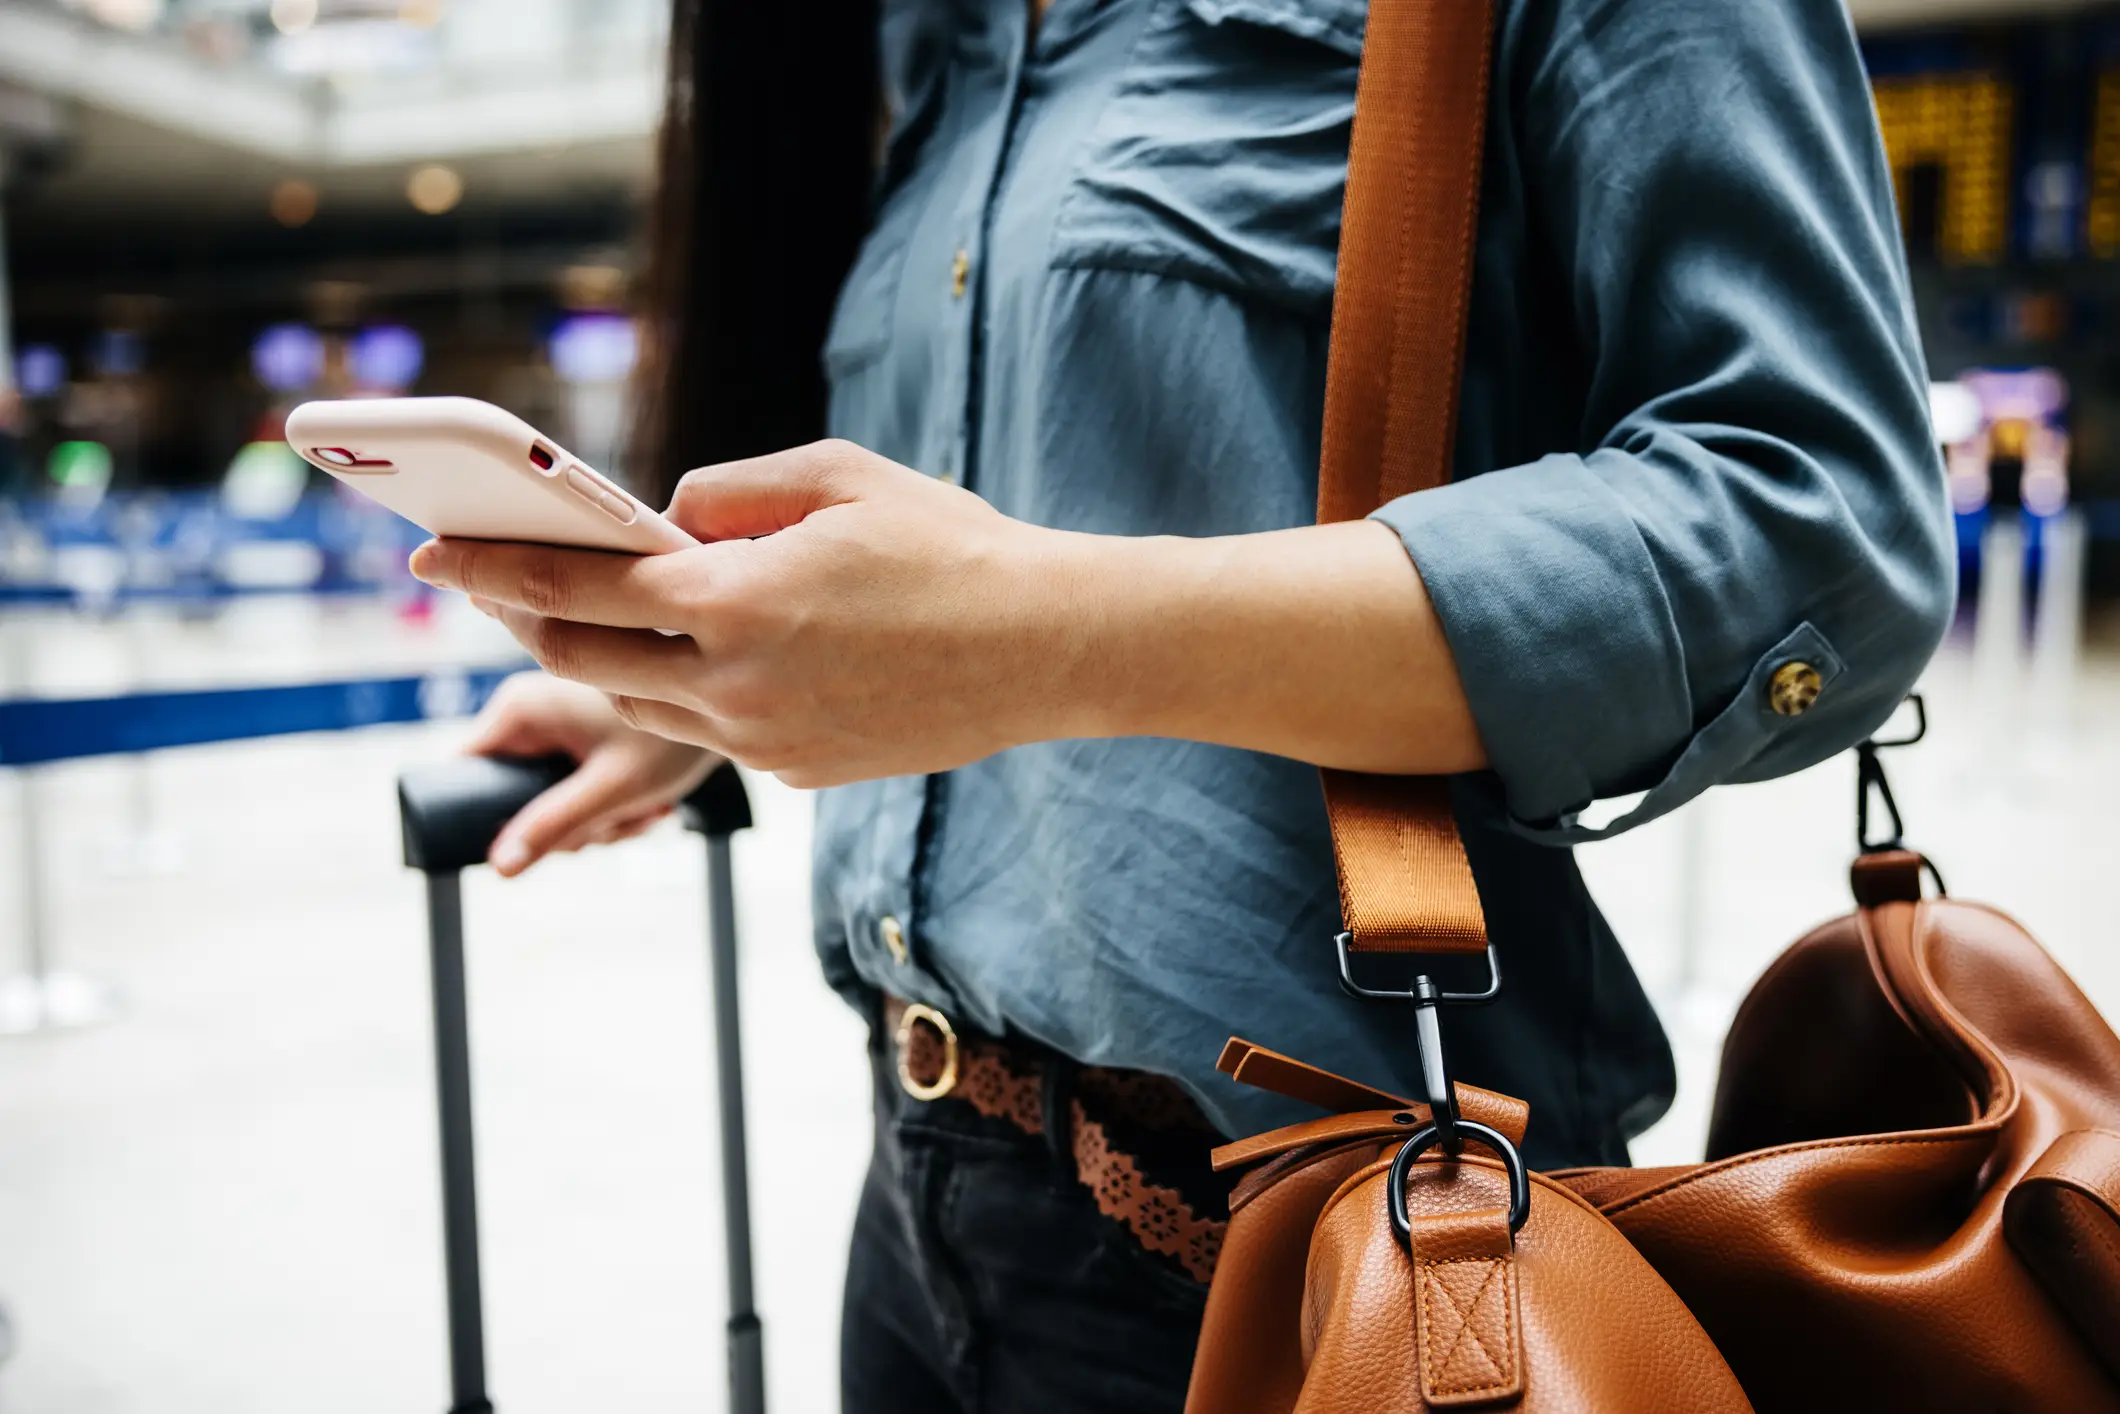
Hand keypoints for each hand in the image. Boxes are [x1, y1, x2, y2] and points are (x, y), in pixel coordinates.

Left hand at [414, 441, 1096, 787]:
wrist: (1047, 649)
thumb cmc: (950, 545)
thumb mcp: (836, 476)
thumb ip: (729, 491)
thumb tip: (662, 521)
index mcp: (735, 600)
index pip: (572, 588)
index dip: (489, 566)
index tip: (432, 551)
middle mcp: (735, 685)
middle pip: (584, 663)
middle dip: (529, 622)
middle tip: (504, 585)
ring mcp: (764, 741)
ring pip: (644, 704)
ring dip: (610, 662)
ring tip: (608, 617)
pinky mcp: (795, 771)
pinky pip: (715, 728)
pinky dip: (697, 688)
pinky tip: (727, 652)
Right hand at [464, 671, 718, 874]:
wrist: (735, 705)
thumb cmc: (678, 735)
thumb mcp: (613, 788)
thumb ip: (554, 825)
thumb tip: (498, 866)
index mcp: (518, 709)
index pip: (462, 774)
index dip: (496, 817)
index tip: (553, 832)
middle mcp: (528, 711)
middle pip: (512, 799)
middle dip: (570, 825)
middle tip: (618, 820)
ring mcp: (555, 725)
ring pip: (550, 802)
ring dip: (600, 821)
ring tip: (644, 806)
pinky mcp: (581, 737)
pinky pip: (575, 790)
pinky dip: (613, 806)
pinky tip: (651, 798)